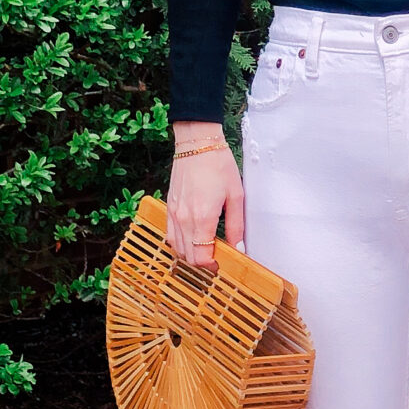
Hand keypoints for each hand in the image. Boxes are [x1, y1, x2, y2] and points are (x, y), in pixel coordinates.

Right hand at [166, 135, 244, 266]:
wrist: (197, 143)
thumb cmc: (218, 165)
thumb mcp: (235, 195)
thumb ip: (235, 225)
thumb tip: (238, 247)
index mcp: (202, 218)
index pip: (201, 257)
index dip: (212, 265)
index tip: (222, 263)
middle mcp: (184, 219)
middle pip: (188, 256)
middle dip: (202, 262)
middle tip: (217, 258)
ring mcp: (174, 213)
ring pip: (177, 247)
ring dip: (190, 253)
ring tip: (206, 249)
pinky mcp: (169, 206)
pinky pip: (170, 234)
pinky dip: (180, 242)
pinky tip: (192, 238)